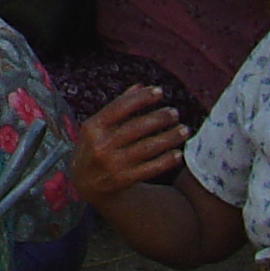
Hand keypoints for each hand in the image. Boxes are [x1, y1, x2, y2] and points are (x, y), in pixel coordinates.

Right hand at [69, 84, 187, 203]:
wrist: (85, 184)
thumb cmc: (94, 147)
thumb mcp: (97, 126)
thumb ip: (118, 106)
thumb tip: (140, 86)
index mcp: (93, 127)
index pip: (119, 107)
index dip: (140, 98)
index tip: (159, 91)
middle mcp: (102, 145)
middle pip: (136, 127)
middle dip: (158, 118)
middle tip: (174, 112)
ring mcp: (113, 164)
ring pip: (147, 148)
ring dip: (168, 138)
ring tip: (184, 130)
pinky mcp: (124, 180)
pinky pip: (151, 168)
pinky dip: (166, 161)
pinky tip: (178, 153)